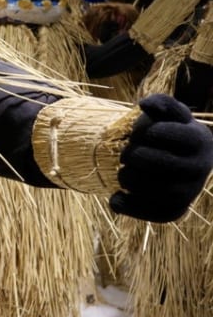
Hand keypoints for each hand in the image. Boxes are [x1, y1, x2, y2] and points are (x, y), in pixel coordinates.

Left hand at [111, 94, 212, 221]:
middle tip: (127, 154)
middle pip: (161, 163)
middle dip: (135, 156)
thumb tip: (145, 105)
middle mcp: (200, 168)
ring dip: (129, 179)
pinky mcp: (175, 210)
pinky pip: (156, 214)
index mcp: (200, 140)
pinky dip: (131, 207)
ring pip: (159, 191)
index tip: (141, 133)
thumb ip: (160, 103)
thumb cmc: (165, 130)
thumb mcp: (166, 113)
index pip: (172, 135)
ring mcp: (189, 191)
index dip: (148, 131)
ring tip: (123, 173)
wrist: (170, 157)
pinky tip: (116, 197)